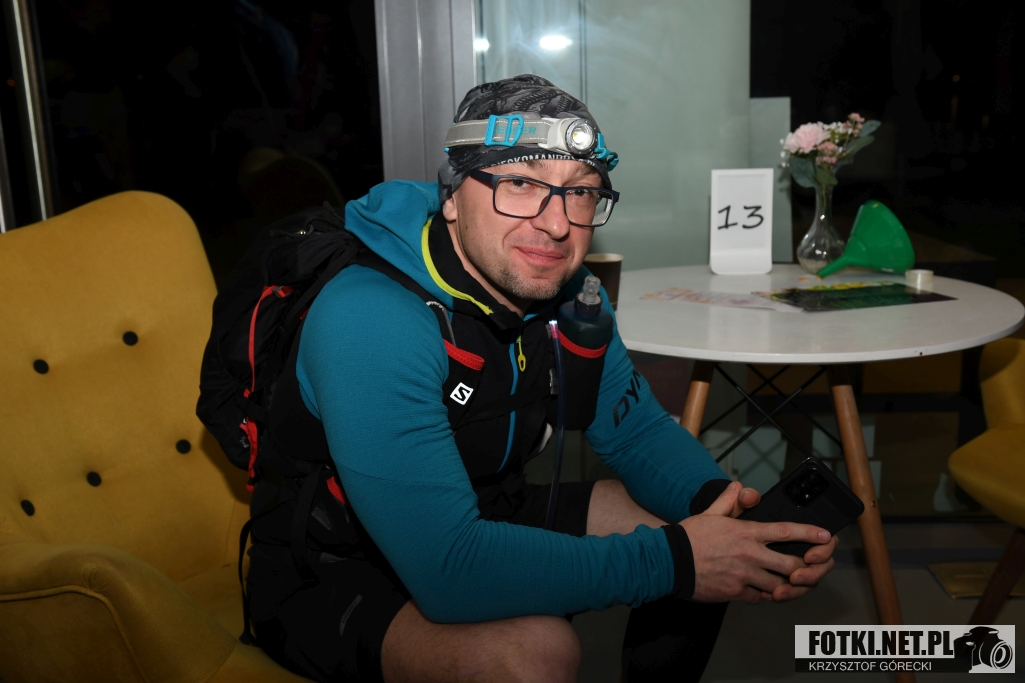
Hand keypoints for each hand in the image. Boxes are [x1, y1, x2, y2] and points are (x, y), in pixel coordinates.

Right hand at [679, 481, 832, 603]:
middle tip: (809, 569)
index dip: (809, 533)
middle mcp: (750, 554)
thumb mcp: (709, 513)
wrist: (670, 562)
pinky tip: (764, 591)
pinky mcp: (736, 593)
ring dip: (787, 586)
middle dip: (806, 568)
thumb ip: (728, 500)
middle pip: (792, 565)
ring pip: (780, 585)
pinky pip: (760, 598)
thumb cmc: (689, 537)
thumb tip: (738, 487)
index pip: (786, 531)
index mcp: (746, 532)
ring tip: (789, 584)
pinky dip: (765, 595)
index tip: (825, 536)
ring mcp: (744, 576)